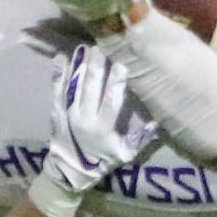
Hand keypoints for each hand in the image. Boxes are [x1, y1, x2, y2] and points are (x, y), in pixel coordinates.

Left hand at [29, 44, 155, 216]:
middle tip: (102, 45)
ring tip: (85, 46)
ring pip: (75, 85)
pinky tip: (61, 57)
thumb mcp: (125, 153)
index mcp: (103, 127)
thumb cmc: (102, 161)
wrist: (70, 172)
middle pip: (92, 87)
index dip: (116, 80)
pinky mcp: (56, 112)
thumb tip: (159, 122)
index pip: (112, 99)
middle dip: (97, 65)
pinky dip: (58, 74)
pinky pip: (57, 90)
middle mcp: (85, 118)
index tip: (122, 62)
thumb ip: (141, 138)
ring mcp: (68, 114)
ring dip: (80, 65)